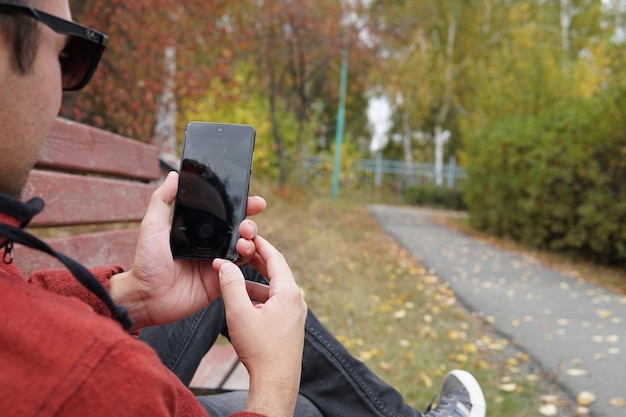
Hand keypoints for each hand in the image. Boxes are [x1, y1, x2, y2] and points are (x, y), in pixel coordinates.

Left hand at [109, 171, 266, 329]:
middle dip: (250, 224)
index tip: (254, 201)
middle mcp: (209, 246)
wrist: (146, 296)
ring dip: (249, 241)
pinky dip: (243, 261)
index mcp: (197, 231)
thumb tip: (174, 175)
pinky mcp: (219, 281)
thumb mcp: (152, 226)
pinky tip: (238, 256)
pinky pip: (238, 270)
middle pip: (238, 230)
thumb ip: (162, 200)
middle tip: (248, 225)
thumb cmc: (145, 262)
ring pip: (243, 249)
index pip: (224, 215)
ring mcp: (216, 263)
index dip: (241, 207)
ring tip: (244, 239)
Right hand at [213, 236, 306, 416]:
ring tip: (236, 276)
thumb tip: (223, 264)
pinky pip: (276, 302)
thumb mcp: (240, 313)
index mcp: (289, 293)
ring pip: (275, 288)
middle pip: (277, 271)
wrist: (275, 381)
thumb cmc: (260, 350)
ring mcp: (295, 313)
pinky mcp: (290, 324)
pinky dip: (260, 296)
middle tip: (240, 249)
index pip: (276, 258)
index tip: (249, 234)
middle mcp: (297, 300)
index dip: (261, 244)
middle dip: (257, 260)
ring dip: (256, 280)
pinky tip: (244, 301)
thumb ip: (231, 285)